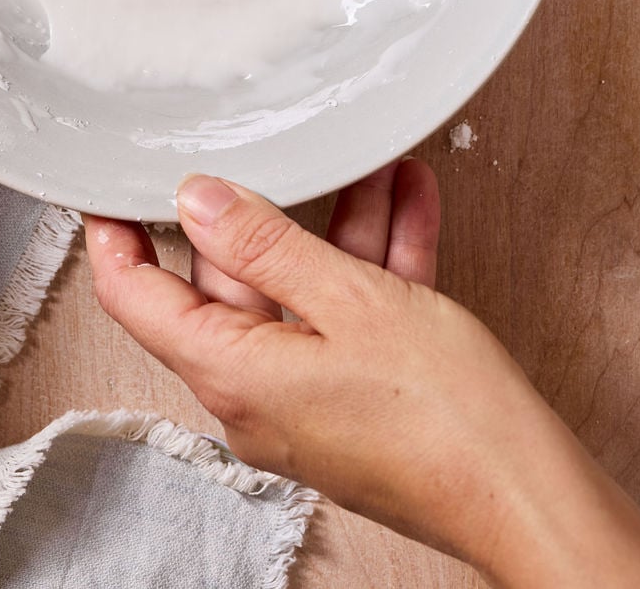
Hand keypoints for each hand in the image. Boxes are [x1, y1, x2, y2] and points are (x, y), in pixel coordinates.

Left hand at [86, 165, 639, 587]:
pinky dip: (377, 260)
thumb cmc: (444, 417)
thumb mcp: (349, 301)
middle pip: (232, 282)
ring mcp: (311, 394)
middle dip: (267, 208)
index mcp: (232, 373)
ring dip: (340, 224)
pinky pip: (351, 313)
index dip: (115, 237)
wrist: (530, 492)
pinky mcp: (360, 395)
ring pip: (304, 288)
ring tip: (372, 164)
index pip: (137, 297)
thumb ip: (266, 244)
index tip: (109, 186)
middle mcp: (259, 391)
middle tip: (277, 146)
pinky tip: (407, 202)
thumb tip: (198, 200)